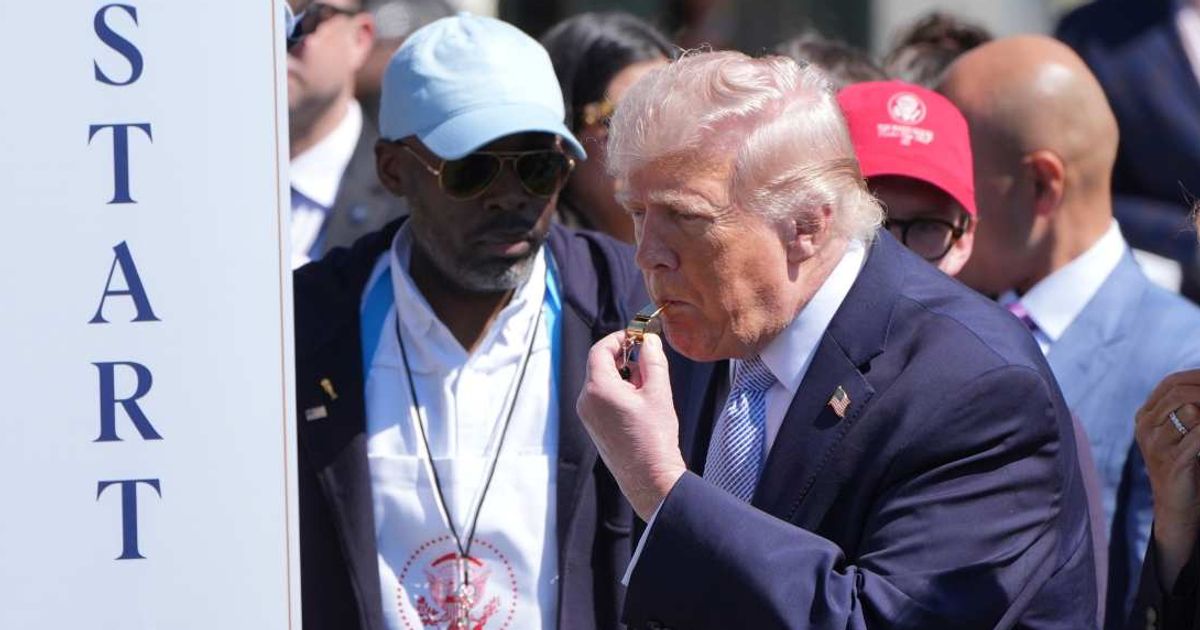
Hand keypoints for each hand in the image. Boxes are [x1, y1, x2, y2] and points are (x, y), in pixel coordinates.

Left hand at [576, 331, 686, 519]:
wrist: (649, 478)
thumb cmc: (654, 438)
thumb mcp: (658, 392)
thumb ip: (653, 360)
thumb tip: (649, 340)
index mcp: (597, 389)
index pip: (600, 350)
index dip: (618, 339)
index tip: (637, 337)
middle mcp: (586, 400)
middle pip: (599, 365)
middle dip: (623, 358)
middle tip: (647, 359)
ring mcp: (587, 415)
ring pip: (600, 381)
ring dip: (622, 375)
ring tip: (647, 386)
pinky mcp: (593, 426)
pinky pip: (600, 398)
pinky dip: (617, 391)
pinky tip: (639, 402)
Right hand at [1136, 369, 1199, 588]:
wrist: (1176, 505)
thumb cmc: (1185, 464)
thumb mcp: (1181, 431)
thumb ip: (1188, 409)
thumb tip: (1198, 394)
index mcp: (1145, 416)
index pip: (1170, 383)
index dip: (1197, 377)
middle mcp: (1144, 427)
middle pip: (1179, 393)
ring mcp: (1155, 444)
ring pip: (1190, 410)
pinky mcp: (1172, 461)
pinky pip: (1198, 435)